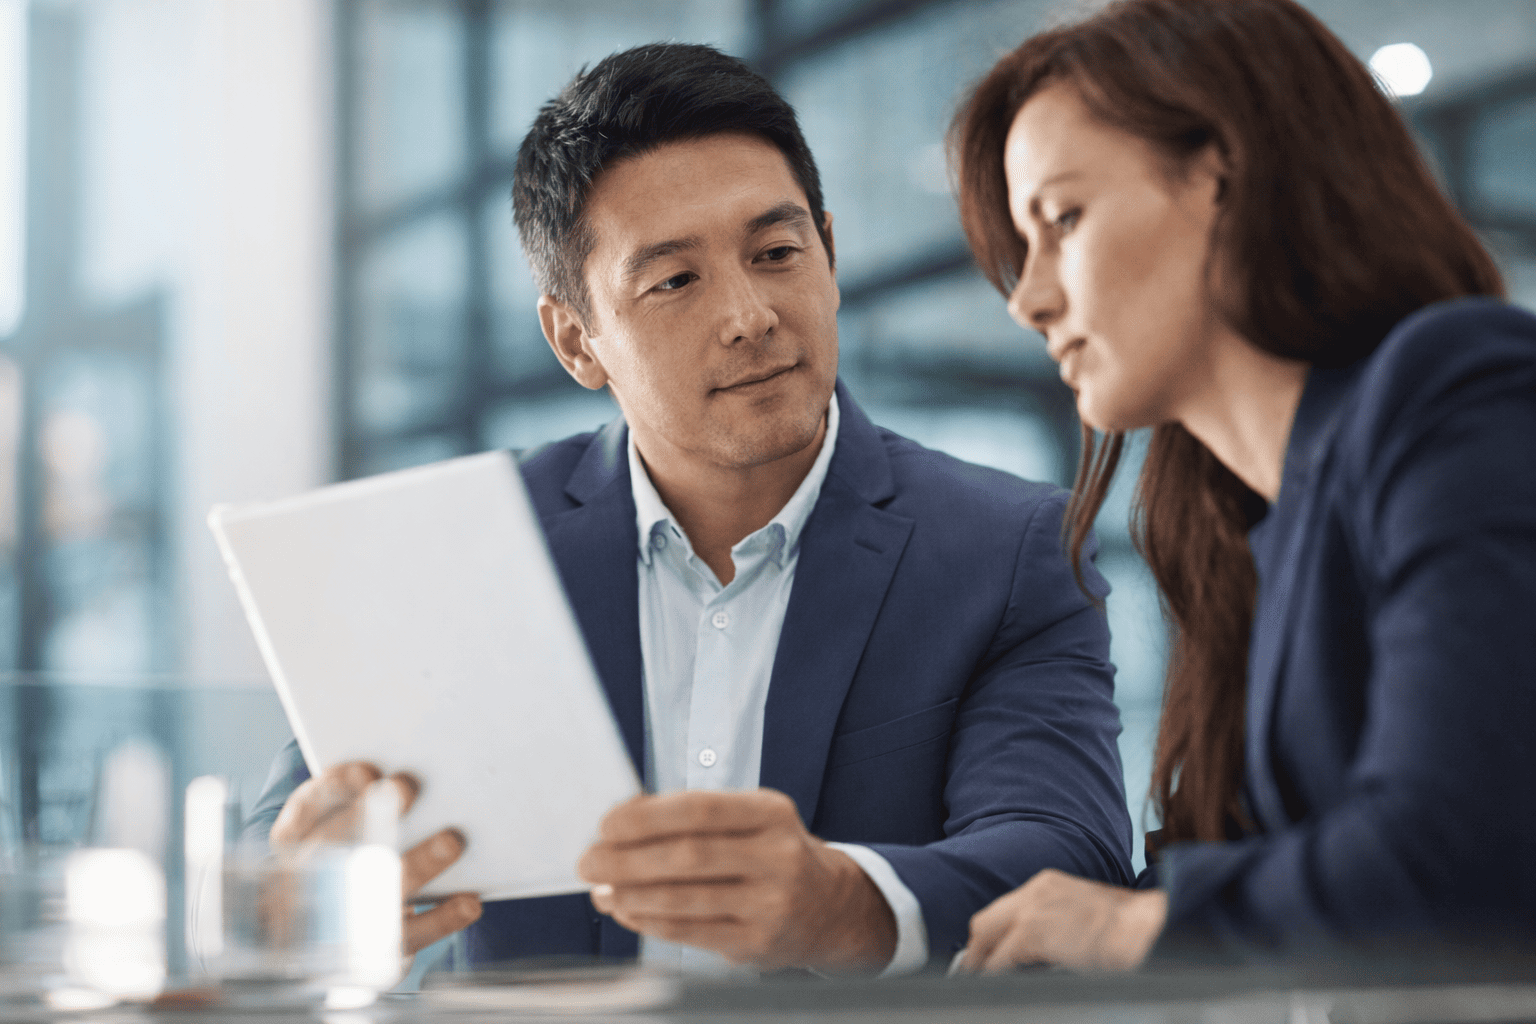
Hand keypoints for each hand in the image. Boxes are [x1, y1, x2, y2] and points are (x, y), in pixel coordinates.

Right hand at [270, 761, 482, 954]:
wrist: (327, 934)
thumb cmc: (350, 851)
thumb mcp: (343, 823)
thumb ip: (366, 801)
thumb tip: (414, 776)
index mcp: (297, 839)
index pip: (306, 808)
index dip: (334, 788)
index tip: (368, 771)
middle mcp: (312, 877)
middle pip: (338, 845)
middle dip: (373, 816)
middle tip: (407, 787)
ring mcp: (340, 917)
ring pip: (377, 890)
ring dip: (417, 864)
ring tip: (451, 841)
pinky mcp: (372, 951)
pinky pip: (409, 935)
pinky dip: (442, 919)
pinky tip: (470, 902)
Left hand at [578, 789, 895, 971]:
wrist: (829, 907)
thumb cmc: (770, 855)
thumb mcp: (749, 821)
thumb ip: (692, 817)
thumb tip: (620, 819)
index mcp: (771, 813)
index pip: (701, 809)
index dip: (647, 816)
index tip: (606, 823)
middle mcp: (778, 856)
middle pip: (689, 855)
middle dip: (628, 859)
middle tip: (589, 861)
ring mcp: (771, 904)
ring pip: (685, 898)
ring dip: (631, 893)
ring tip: (601, 888)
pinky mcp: (758, 944)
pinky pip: (691, 932)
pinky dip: (650, 921)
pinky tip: (627, 910)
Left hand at [953, 869, 1165, 973]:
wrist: (1147, 930)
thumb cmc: (1132, 928)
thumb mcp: (1089, 914)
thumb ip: (1061, 925)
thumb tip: (1047, 950)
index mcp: (1049, 884)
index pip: (1006, 910)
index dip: (994, 936)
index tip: (988, 954)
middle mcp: (1035, 891)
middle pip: (987, 920)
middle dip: (978, 948)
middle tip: (974, 971)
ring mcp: (1031, 910)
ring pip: (987, 936)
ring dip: (981, 962)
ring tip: (979, 981)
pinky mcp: (1032, 932)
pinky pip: (1000, 959)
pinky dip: (993, 974)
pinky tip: (994, 987)